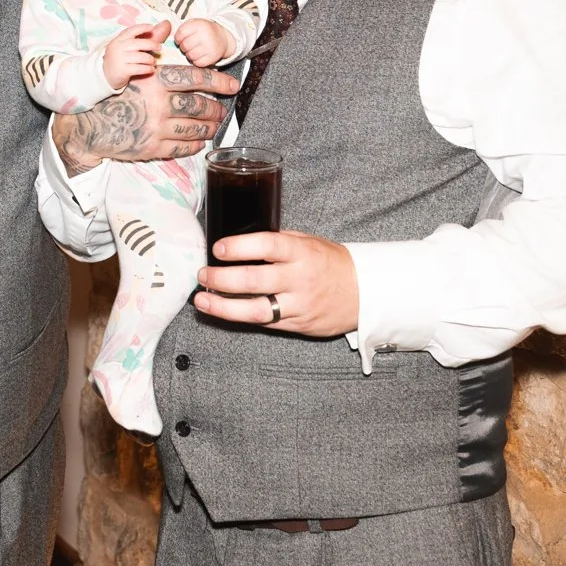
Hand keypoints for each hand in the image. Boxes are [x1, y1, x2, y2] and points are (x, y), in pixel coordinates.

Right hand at [53, 62, 239, 170]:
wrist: (88, 125)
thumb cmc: (112, 94)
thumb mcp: (130, 66)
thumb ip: (152, 48)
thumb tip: (167, 26)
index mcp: (155, 80)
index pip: (196, 79)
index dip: (219, 82)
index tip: (232, 86)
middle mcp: (158, 104)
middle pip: (199, 106)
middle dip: (215, 109)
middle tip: (222, 111)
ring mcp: (156, 128)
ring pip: (194, 128)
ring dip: (209, 127)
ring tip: (214, 126)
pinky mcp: (151, 148)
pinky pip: (182, 147)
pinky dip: (195, 144)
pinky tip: (200, 141)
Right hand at [101, 20, 165, 88]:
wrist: (105, 76)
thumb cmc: (119, 59)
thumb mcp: (125, 47)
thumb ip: (139, 39)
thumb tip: (160, 27)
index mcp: (118, 40)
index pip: (130, 31)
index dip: (141, 28)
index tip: (151, 27)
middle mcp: (117, 48)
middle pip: (137, 43)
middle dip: (151, 44)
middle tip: (160, 47)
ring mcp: (119, 59)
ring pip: (140, 57)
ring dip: (150, 59)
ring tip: (153, 61)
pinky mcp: (122, 70)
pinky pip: (139, 68)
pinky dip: (147, 69)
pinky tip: (151, 69)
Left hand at [171, 17, 234, 66]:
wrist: (222, 37)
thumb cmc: (203, 30)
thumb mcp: (194, 23)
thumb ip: (182, 28)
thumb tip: (165, 36)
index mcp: (200, 25)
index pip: (181, 33)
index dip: (178, 38)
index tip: (180, 39)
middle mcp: (206, 35)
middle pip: (184, 45)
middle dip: (183, 47)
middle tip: (187, 45)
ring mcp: (210, 47)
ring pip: (190, 55)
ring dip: (189, 54)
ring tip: (193, 50)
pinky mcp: (213, 58)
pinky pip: (197, 63)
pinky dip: (196, 61)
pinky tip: (199, 55)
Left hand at [193, 229, 359, 337]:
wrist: (363, 292)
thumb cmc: (330, 262)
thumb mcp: (308, 242)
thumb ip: (278, 242)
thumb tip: (240, 240)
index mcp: (302, 252)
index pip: (268, 245)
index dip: (240, 246)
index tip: (218, 248)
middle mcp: (300, 279)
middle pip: (255, 280)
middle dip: (222, 278)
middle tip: (203, 274)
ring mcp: (299, 305)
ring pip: (257, 310)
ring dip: (224, 307)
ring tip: (202, 300)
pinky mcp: (297, 325)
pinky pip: (265, 323)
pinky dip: (242, 317)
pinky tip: (224, 310)